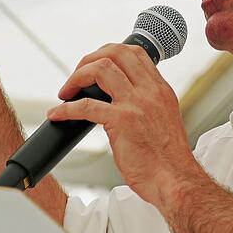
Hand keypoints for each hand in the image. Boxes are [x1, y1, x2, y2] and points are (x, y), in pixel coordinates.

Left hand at [47, 44, 199, 208]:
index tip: (95, 66)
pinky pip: (86, 106)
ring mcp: (136, 103)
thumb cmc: (166, 159)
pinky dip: (66, 109)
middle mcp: (150, 91)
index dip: (110, 53)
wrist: (174, 180)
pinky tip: (57, 115)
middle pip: (116, 52)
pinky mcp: (122, 121)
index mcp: (160, 89)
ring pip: (101, 69)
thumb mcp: (163, 119)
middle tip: (76, 77)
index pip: (135, 53)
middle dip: (89, 59)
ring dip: (76, 77)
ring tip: (66, 92)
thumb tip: (121, 99)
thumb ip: (147, 104)